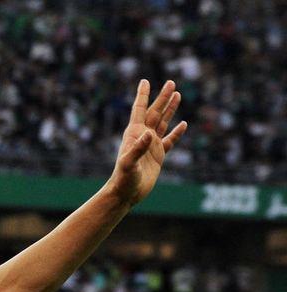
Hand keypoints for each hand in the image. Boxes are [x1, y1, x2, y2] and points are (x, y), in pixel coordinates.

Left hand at [107, 79, 187, 207]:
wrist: (125, 194)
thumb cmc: (123, 179)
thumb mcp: (129, 164)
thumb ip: (137, 149)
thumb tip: (149, 134)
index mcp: (134, 134)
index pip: (139, 110)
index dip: (143, 95)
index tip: (144, 81)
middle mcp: (142, 137)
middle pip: (155, 112)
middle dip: (162, 97)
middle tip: (170, 82)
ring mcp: (151, 146)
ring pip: (163, 123)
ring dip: (170, 109)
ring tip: (177, 94)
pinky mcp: (158, 156)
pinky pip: (170, 141)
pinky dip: (176, 133)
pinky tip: (183, 124)